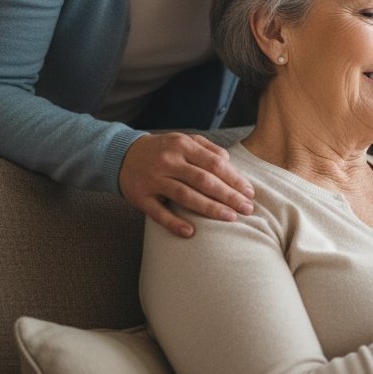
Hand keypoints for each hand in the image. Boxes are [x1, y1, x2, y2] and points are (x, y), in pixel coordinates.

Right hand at [119, 133, 254, 236]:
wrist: (122, 155)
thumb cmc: (163, 150)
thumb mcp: (184, 141)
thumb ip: (208, 149)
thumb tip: (229, 163)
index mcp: (182, 146)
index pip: (214, 164)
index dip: (234, 179)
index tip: (250, 192)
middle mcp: (168, 161)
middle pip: (203, 180)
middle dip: (228, 196)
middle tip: (247, 209)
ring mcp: (153, 180)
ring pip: (185, 196)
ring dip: (209, 209)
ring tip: (230, 218)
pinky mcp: (140, 197)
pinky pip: (158, 213)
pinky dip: (174, 223)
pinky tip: (191, 232)